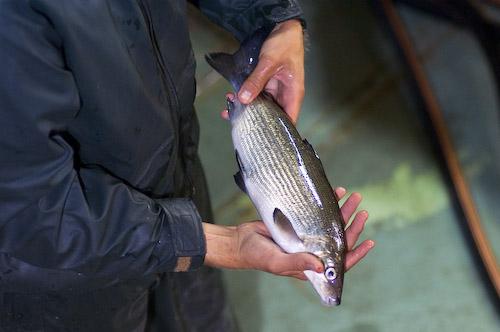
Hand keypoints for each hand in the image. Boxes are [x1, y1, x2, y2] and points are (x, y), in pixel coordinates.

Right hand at [203, 188, 374, 279]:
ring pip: (331, 224)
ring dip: (343, 211)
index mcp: (311, 264)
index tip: (369, 242)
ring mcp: (306, 236)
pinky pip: (317, 212)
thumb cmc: (257, 256)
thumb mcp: (277, 262)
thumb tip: (322, 265)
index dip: (356, 253)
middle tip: (362, 210)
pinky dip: (327, 203)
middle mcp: (312, 250)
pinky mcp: (299, 222)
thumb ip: (298, 263)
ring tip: (354, 196)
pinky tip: (335, 192)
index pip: (340, 262)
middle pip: (339, 239)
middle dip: (353, 225)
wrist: (239, 241)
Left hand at [236, 19, 304, 122]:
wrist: (283, 27)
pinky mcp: (265, 84)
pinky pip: (255, 95)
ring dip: (246, 109)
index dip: (278, 132)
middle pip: (273, 116)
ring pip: (261, 106)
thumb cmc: (284, 45)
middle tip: (237, 125)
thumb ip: (256, 81)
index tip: (262, 139)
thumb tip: (243, 99)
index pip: (289, 120)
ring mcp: (274, 90)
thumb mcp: (269, 62)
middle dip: (255, 121)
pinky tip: (230, 99)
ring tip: (228, 111)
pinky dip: (244, 98)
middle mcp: (284, 96)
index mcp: (293, 95)